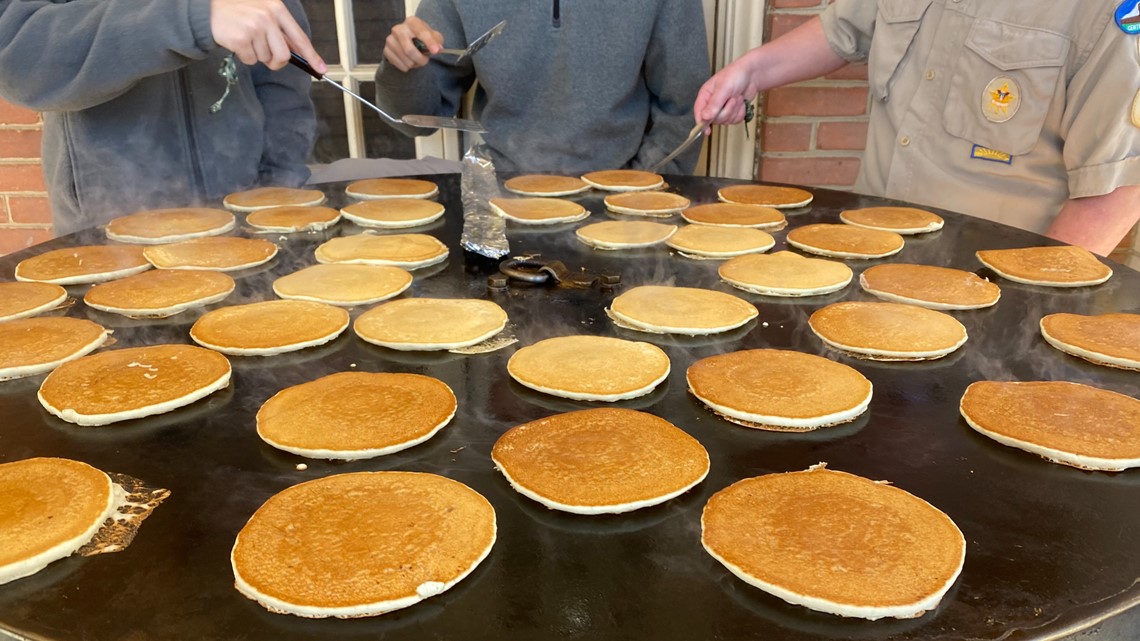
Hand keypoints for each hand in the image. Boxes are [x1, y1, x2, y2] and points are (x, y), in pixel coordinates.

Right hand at [210, 0, 325, 71]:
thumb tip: (299, 52)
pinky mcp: (241, 39)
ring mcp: (254, 28)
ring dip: (257, 55)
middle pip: (283, 56)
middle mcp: (268, 17)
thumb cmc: (241, 10)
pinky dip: (245, 56)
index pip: (300, 38)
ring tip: (247, 39)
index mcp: (278, 9)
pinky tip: (237, 42)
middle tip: (268, 58)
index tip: (321, 69)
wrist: (210, 6)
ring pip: (265, 58)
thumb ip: (281, 30)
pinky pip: (250, 60)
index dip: (312, 56)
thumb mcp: (265, 11)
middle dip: (276, 62)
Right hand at [383, 17, 443, 71]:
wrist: (409, 41)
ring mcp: (390, 39)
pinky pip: (399, 64)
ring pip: (405, 60)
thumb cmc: (422, 38)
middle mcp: (398, 29)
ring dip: (414, 64)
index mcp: (412, 22)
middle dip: (420, 59)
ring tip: (417, 60)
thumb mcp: (434, 36)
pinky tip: (409, 62)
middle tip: (425, 61)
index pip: (421, 33)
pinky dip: (407, 67)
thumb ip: (437, 41)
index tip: (435, 51)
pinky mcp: (386, 50)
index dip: (429, 42)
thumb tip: (438, 48)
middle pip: (409, 50)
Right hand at [694, 56, 760, 129]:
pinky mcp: (731, 112)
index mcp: (705, 96)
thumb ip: (714, 104)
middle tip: (732, 99)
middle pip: (715, 119)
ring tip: (737, 97)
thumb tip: (704, 117)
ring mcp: (722, 109)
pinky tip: (741, 103)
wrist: (752, 75)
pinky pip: (734, 121)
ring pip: (725, 121)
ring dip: (735, 110)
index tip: (706, 131)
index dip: (701, 123)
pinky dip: (740, 112)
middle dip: (727, 111)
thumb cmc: (735, 75)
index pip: (699, 112)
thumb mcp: (724, 88)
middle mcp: (711, 104)